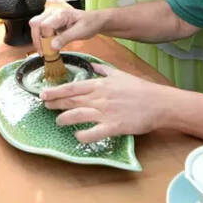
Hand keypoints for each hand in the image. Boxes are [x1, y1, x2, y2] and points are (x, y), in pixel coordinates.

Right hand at [29, 7, 101, 53]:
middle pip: (35, 24)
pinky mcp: (51, 22)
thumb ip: (65, 38)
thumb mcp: (80, 32)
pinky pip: (40, 30)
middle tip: (44, 53)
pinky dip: (42, 39)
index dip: (46, 38)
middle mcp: (53, 12)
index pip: (45, 25)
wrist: (95, 20)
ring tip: (45, 51)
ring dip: (38, 40)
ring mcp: (51, 16)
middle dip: (37, 39)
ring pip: (35, 26)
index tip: (50, 50)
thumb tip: (52, 46)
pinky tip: (48, 47)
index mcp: (61, 13)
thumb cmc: (90, 23)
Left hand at [41, 63, 171, 141]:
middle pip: (71, 100)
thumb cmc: (140, 89)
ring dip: (65, 119)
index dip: (56, 91)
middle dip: (55, 103)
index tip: (43, 93)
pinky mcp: (114, 126)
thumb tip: (92, 65)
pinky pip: (94, 133)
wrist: (159, 103)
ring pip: (78, 115)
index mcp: (100, 85)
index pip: (73, 87)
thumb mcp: (120, 74)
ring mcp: (106, 112)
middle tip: (44, 105)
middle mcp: (99, 98)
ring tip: (57, 121)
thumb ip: (103, 70)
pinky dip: (83, 136)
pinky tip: (77, 137)